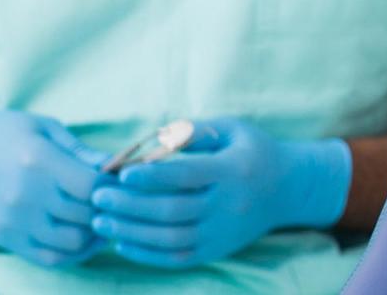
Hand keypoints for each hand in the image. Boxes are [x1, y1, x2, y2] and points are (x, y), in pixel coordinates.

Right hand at [0, 111, 112, 267]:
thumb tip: (118, 167)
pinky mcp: (7, 239)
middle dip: (109, 209)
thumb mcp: (43, 128)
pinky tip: (83, 236)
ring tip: (100, 218)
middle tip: (116, 201)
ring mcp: (15, 221)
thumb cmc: (2, 133)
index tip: (118, 180)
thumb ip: (81, 150)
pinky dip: (74, 252)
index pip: (92, 186)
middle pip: (87, 215)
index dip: (113, 186)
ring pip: (74, 242)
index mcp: (39, 162)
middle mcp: (26, 195)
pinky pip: (51, 258)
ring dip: (95, 233)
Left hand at [87, 119, 349, 268]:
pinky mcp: (216, 250)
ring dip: (132, 231)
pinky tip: (122, 241)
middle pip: (173, 210)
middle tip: (98, 197)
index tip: (122, 174)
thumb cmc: (251, 151)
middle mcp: (229, 205)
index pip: (188, 176)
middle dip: (131, 205)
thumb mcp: (231, 129)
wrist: (288, 189)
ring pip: (171, 238)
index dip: (153, 176)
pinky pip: (177, 257)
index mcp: (233, 170)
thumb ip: (194, 132)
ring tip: (100, 220)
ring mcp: (222, 231)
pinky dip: (146, 253)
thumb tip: (152, 140)